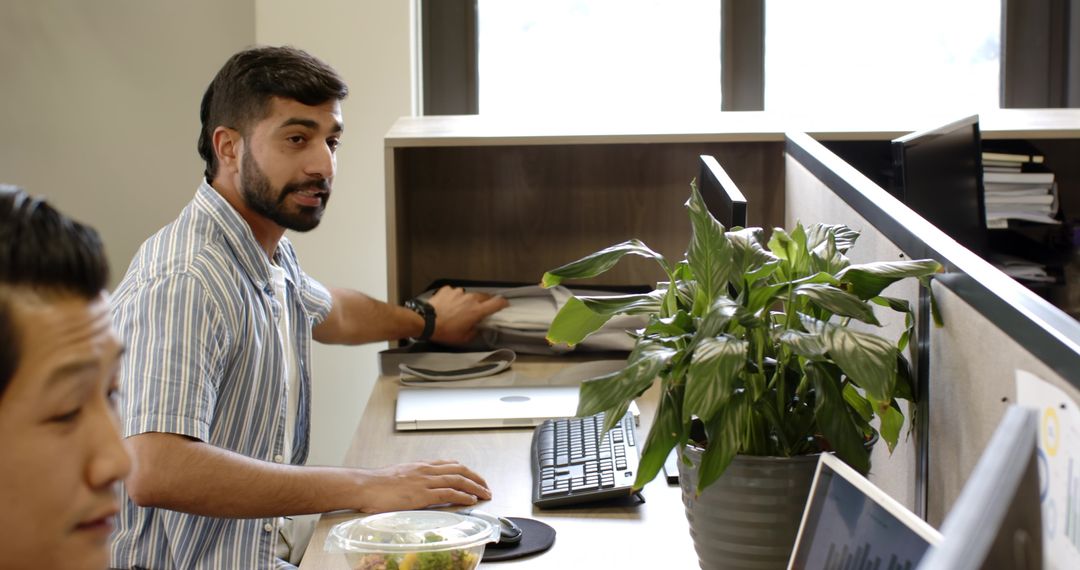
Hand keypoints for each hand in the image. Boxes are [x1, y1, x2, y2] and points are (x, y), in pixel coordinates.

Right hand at [350, 460, 491, 512]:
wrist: (364, 486)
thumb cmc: (376, 484)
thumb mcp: (398, 476)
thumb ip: (412, 479)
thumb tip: (416, 486)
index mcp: (420, 466)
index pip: (449, 464)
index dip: (464, 470)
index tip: (472, 476)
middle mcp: (425, 470)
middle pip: (459, 469)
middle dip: (475, 477)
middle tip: (485, 485)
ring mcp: (425, 481)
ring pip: (458, 479)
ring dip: (475, 486)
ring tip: (485, 493)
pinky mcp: (422, 494)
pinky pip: (449, 493)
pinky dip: (463, 495)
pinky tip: (471, 500)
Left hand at [426, 286, 507, 344]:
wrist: (426, 322)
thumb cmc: (444, 331)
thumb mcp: (463, 338)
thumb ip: (474, 331)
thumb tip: (477, 328)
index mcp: (477, 311)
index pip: (497, 303)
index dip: (503, 303)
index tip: (504, 304)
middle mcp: (470, 298)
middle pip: (484, 296)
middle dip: (484, 302)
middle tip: (478, 310)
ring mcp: (458, 292)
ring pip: (468, 294)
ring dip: (466, 301)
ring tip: (458, 310)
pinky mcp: (448, 290)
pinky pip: (455, 292)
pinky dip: (454, 298)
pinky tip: (448, 305)